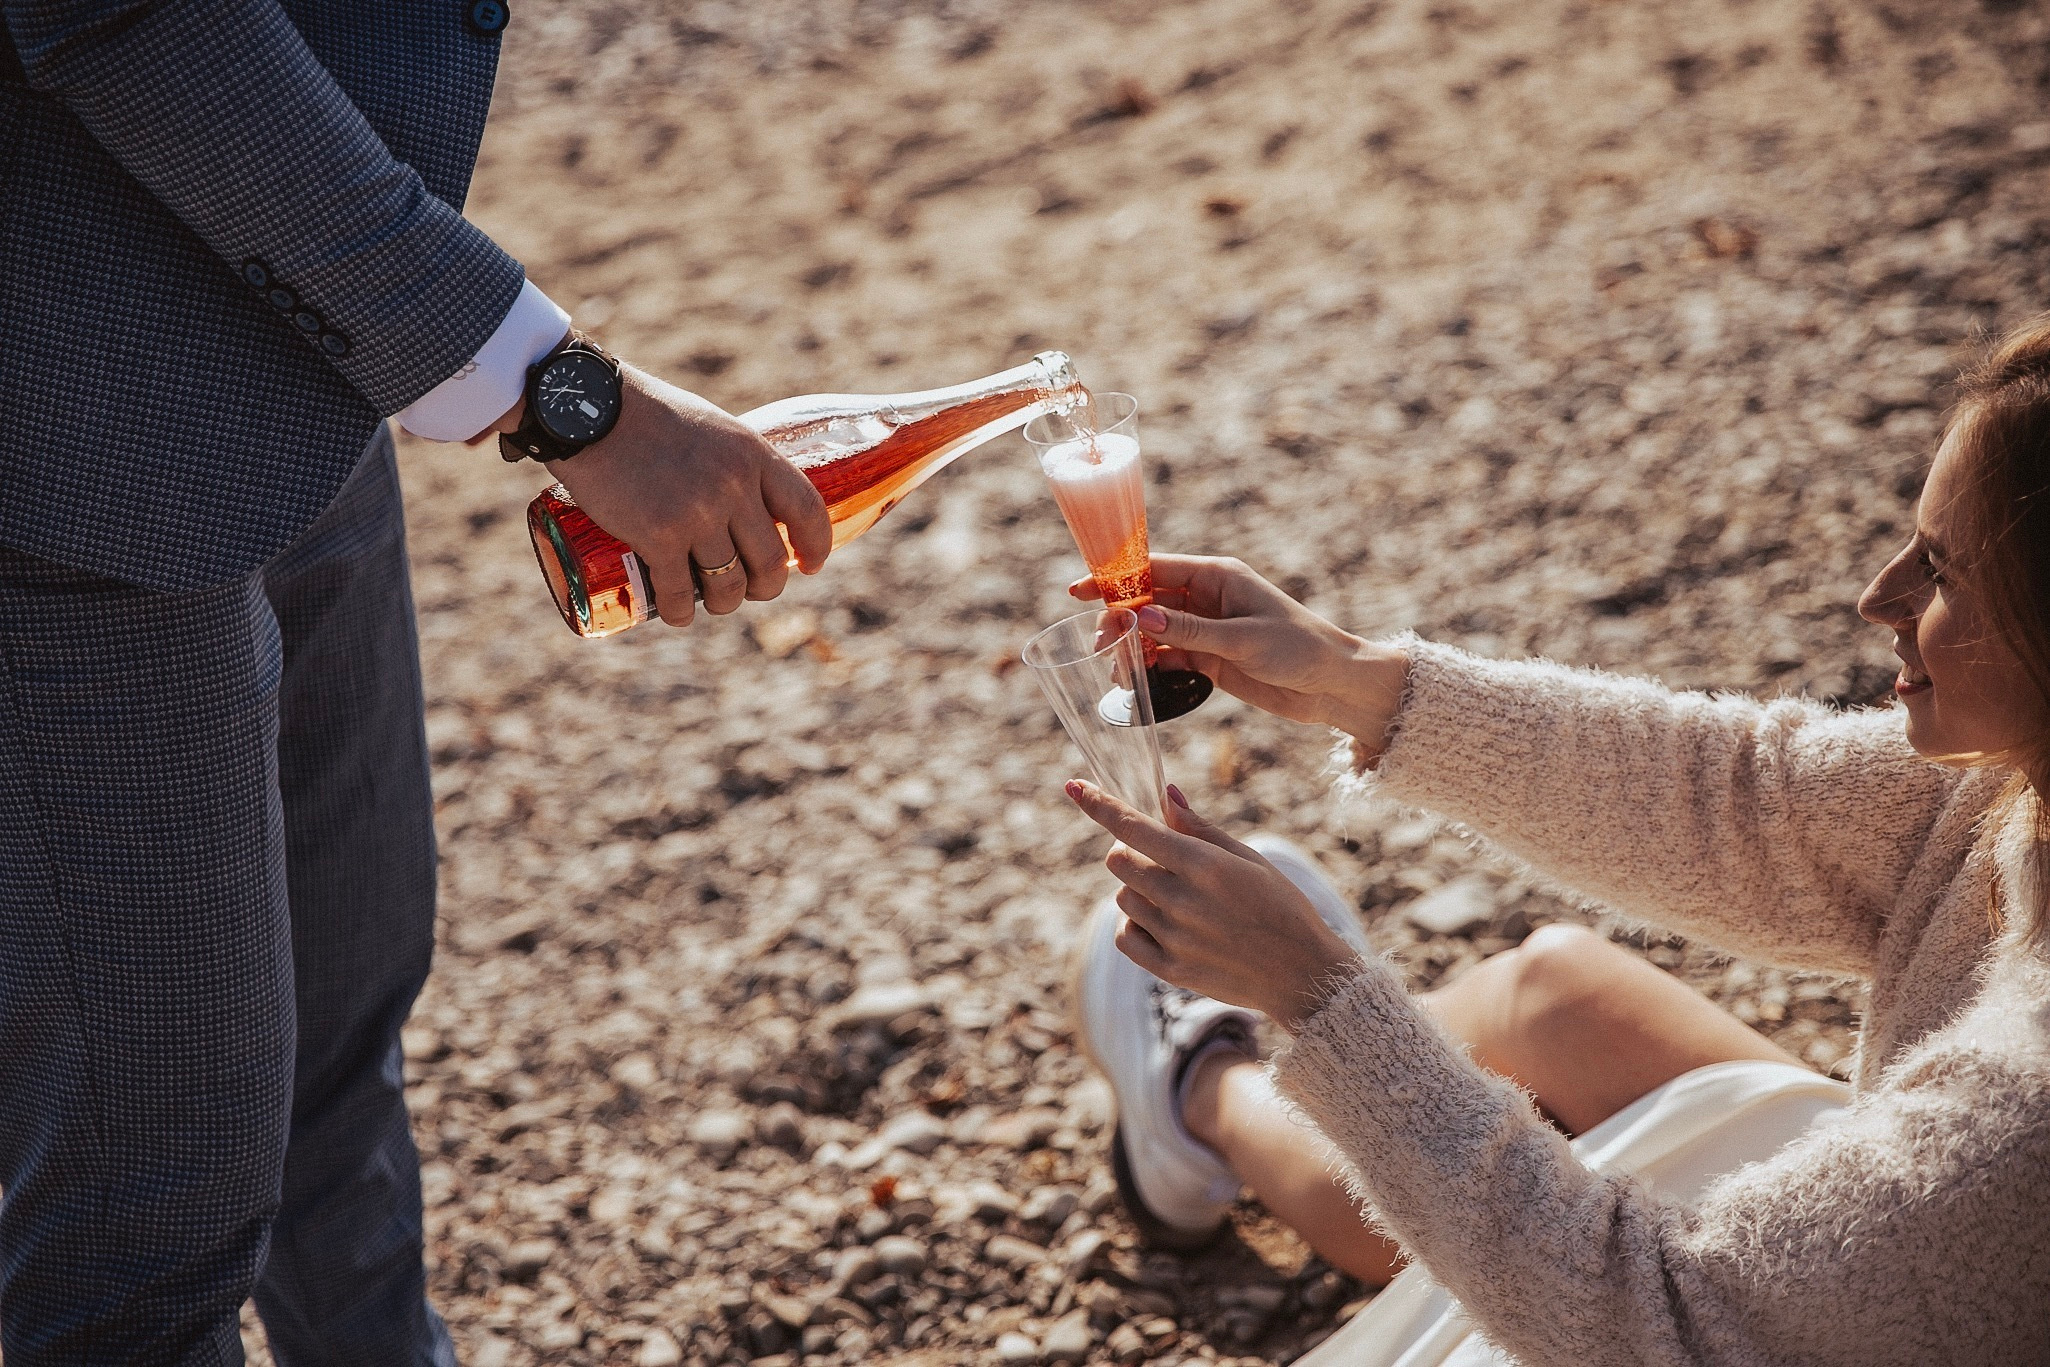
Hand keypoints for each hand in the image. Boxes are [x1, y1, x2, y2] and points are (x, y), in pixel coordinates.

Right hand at [497, 364, 830, 625]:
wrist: (587, 407)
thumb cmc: (645, 413)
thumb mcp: (710, 427)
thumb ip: (734, 463)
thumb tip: (749, 506)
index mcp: (754, 454)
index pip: (807, 510)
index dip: (816, 545)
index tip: (812, 564)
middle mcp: (734, 487)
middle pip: (771, 561)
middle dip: (766, 587)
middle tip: (751, 589)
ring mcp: (698, 514)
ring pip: (730, 585)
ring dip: (724, 604)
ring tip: (712, 602)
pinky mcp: (658, 537)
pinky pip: (679, 593)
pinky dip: (681, 613)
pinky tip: (677, 614)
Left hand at [1065, 778, 1362, 1031]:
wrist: (1303, 973)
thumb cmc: (1282, 906)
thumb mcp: (1248, 858)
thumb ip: (1200, 829)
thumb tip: (1165, 797)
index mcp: (1204, 865)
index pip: (1134, 827)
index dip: (1098, 804)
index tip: (1074, 787)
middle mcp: (1183, 900)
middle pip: (1118, 861)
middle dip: (1130, 851)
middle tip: (1160, 859)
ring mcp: (1174, 938)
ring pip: (1122, 897)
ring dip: (1138, 889)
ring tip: (1179, 898)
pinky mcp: (1171, 969)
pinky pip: (1126, 936)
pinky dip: (1135, 924)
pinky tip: (1164, 923)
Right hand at [1070, 554, 1410, 759]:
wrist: (1333, 685)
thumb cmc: (1299, 649)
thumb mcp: (1242, 639)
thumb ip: (1189, 629)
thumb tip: (1140, 615)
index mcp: (1216, 577)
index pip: (1154, 568)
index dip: (1115, 578)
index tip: (1080, 590)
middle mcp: (1206, 598)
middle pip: (1146, 601)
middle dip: (1119, 621)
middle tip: (1102, 648)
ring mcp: (1205, 628)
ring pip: (1152, 632)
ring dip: (1131, 650)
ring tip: (1118, 674)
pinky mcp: (1209, 658)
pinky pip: (1167, 657)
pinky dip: (1149, 668)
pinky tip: (1134, 684)